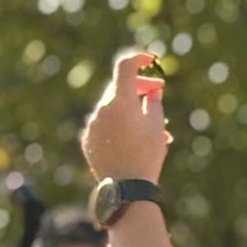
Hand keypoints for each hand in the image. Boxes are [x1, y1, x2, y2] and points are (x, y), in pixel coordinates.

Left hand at [81, 52, 171, 183]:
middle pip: (119, 88)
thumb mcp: (157, 126)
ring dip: (130, 110)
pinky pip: (104, 125)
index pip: (125, 66)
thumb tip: (152, 90)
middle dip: (139, 88)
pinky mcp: (88, 139)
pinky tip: (132, 138)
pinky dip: (118, 125)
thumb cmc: (147, 155)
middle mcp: (102, 108)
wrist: (126, 187)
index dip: (138, 58)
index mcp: (120, 100)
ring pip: (113, 108)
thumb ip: (154, 102)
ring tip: (151, 125)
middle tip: (157, 94)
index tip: (149, 60)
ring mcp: (92, 124)